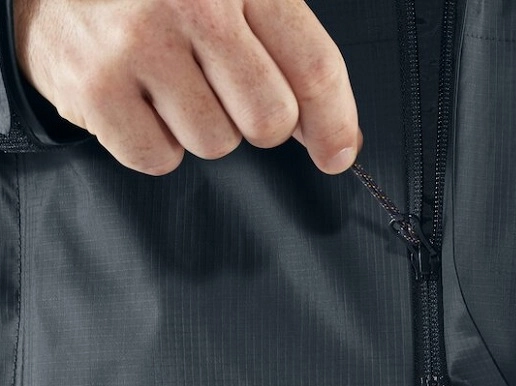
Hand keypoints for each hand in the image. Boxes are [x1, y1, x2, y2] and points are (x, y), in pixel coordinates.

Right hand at [13, 0, 361, 174]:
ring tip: (169, 85)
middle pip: (270, 120)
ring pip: (216, 143)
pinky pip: (158, 158)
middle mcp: (191, 3)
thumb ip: (284, 50)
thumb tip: (333, 135)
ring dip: (201, 128)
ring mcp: (138, 44)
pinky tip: (138, 100)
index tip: (338, 152)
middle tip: (227, 96)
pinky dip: (153, 143)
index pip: (313, 66)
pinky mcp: (96, 88)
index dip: (335, 122)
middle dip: (258, 124)